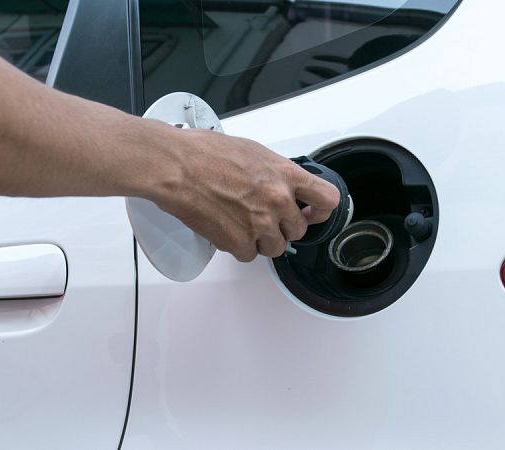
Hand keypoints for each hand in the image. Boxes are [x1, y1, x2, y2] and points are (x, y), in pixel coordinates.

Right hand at [149, 128, 339, 261]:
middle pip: (299, 230)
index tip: (313, 213)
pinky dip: (239, 247)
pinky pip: (249, 255)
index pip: (327, 199)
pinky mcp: (239, 242)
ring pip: (276, 247)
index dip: (322, 210)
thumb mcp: (253, 151)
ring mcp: (260, 224)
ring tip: (243, 223)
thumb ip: (274, 172)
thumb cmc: (204, 153)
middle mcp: (278, 200)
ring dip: (262, 240)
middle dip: (283, 227)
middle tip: (265, 218)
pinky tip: (228, 230)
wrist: (176, 167)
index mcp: (285, 175)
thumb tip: (280, 182)